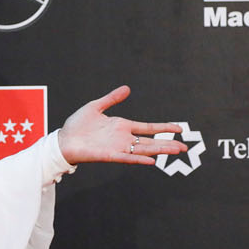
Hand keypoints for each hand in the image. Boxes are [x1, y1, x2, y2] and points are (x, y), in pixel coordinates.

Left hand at [57, 86, 187, 164]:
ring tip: (176, 151)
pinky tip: (151, 160)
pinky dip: (139, 159)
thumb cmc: (77, 125)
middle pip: (150, 141)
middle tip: (185, 147)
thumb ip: (111, 98)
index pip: (148, 127)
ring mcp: (118, 147)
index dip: (163, 127)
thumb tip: (127, 89)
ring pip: (144, 150)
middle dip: (168, 144)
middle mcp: (123, 138)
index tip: (179, 129)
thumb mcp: (95, 107)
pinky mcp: (109, 155)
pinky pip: (127, 158)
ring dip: (160, 150)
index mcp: (122, 126)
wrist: (63, 139)